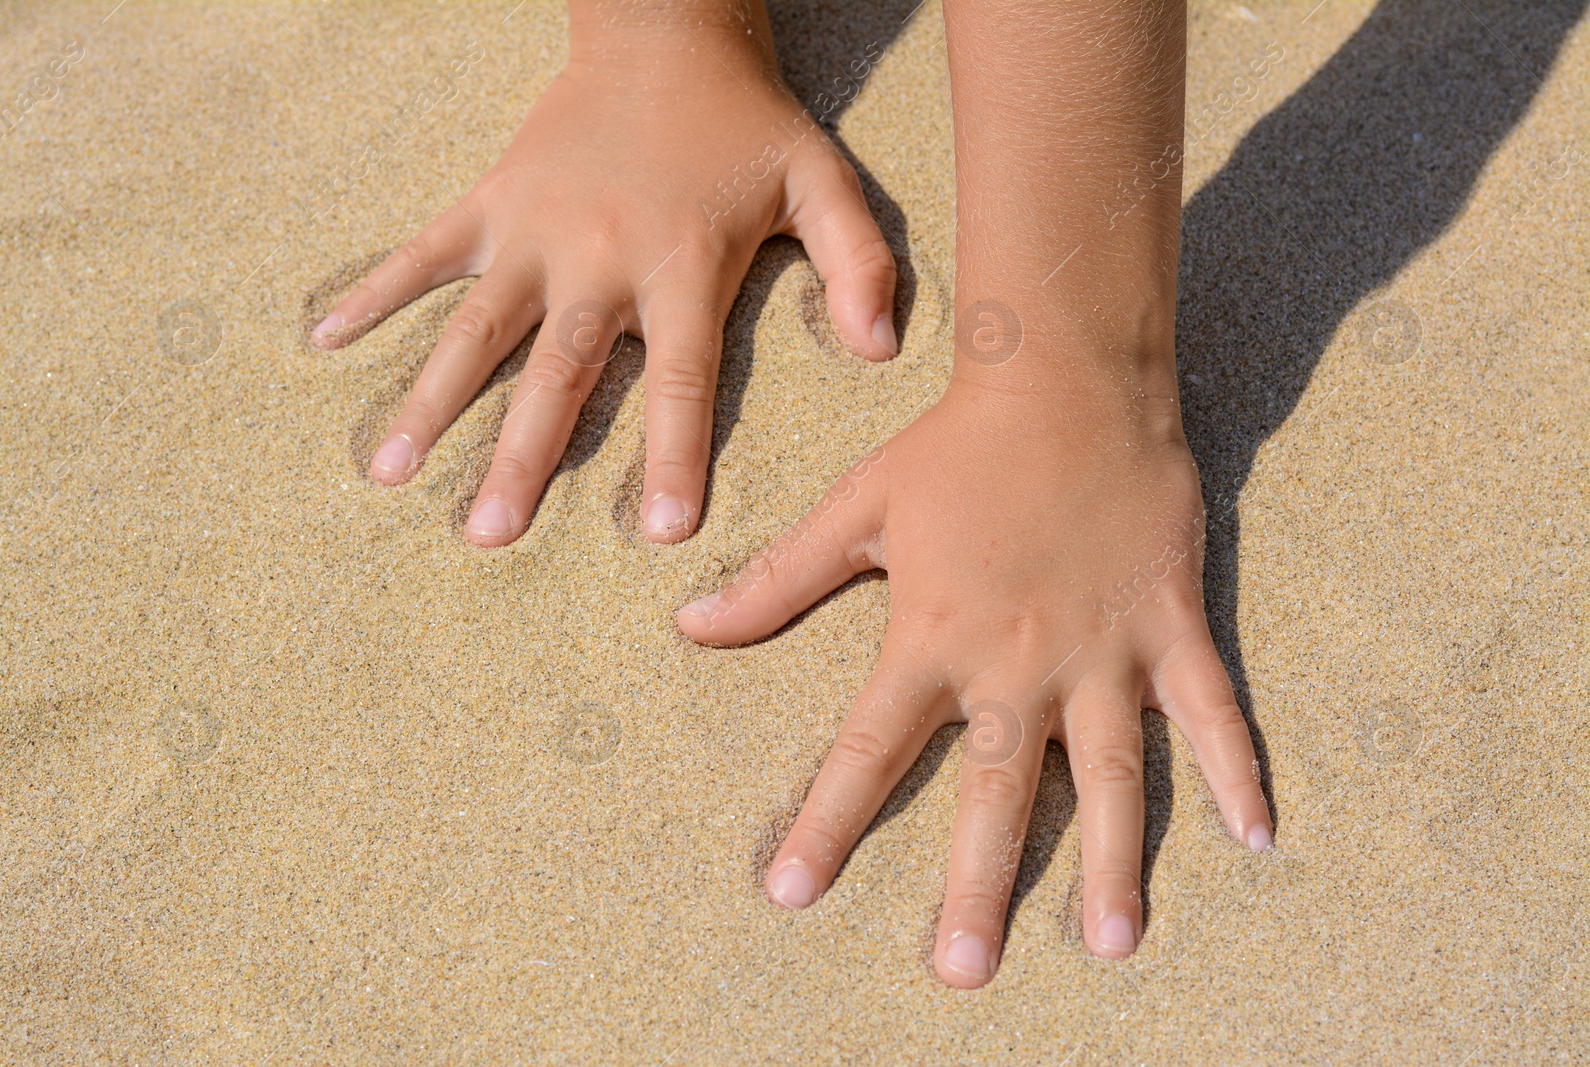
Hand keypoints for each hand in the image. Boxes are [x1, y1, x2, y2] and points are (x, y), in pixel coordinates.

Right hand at [311, 38, 896, 544]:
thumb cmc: (748, 122)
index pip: (681, 377)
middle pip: (558, 371)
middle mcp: (599, 256)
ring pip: (477, 327)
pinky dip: (376, 293)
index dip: (675, 453)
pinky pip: (425, 254)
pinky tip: (324, 340)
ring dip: (433, 398)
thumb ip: (859, 262)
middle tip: (489, 537)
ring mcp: (535, 229)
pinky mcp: (492, 200)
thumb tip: (880, 349)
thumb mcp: (822, 179)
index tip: (663, 532)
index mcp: (683, 263)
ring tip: (391, 470)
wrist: (665, 30)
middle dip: (524, 456)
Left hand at [675, 381, 1271, 987]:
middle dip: (975, 883)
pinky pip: (1210, 710)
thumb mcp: (853, 510)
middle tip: (963, 971)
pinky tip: (1258, 835)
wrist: (1064, 378)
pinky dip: (1235, 768)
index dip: (824, 822)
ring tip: (1113, 943)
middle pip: (992, 790)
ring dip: (1114, 857)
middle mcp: (1015, 660)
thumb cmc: (952, 447)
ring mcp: (1102, 648)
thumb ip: (776, 580)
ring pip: (1108, 771)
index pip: (866, 749)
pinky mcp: (1169, 624)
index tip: (790, 893)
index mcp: (931, 636)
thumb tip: (688, 622)